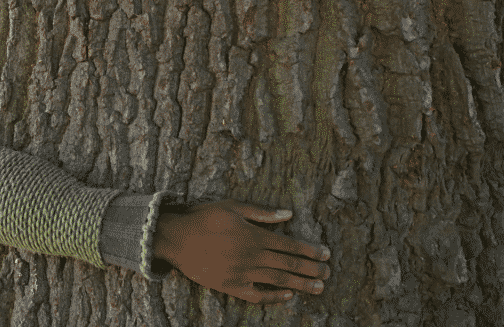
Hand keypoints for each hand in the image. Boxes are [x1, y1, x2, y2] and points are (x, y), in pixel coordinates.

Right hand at [152, 199, 330, 303]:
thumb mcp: (232, 207)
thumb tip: (289, 214)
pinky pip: (257, 295)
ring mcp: (241, 274)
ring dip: (300, 284)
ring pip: (277, 281)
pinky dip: (274, 297)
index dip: (310, 250)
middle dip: (311, 269)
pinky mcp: (230, 286)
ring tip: (318, 287)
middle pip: (288, 264)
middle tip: (328, 272)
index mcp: (253, 236)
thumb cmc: (203, 218)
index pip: (290, 245)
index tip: (326, 254)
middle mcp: (251, 256)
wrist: (175, 238)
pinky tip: (288, 296)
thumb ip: (262, 213)